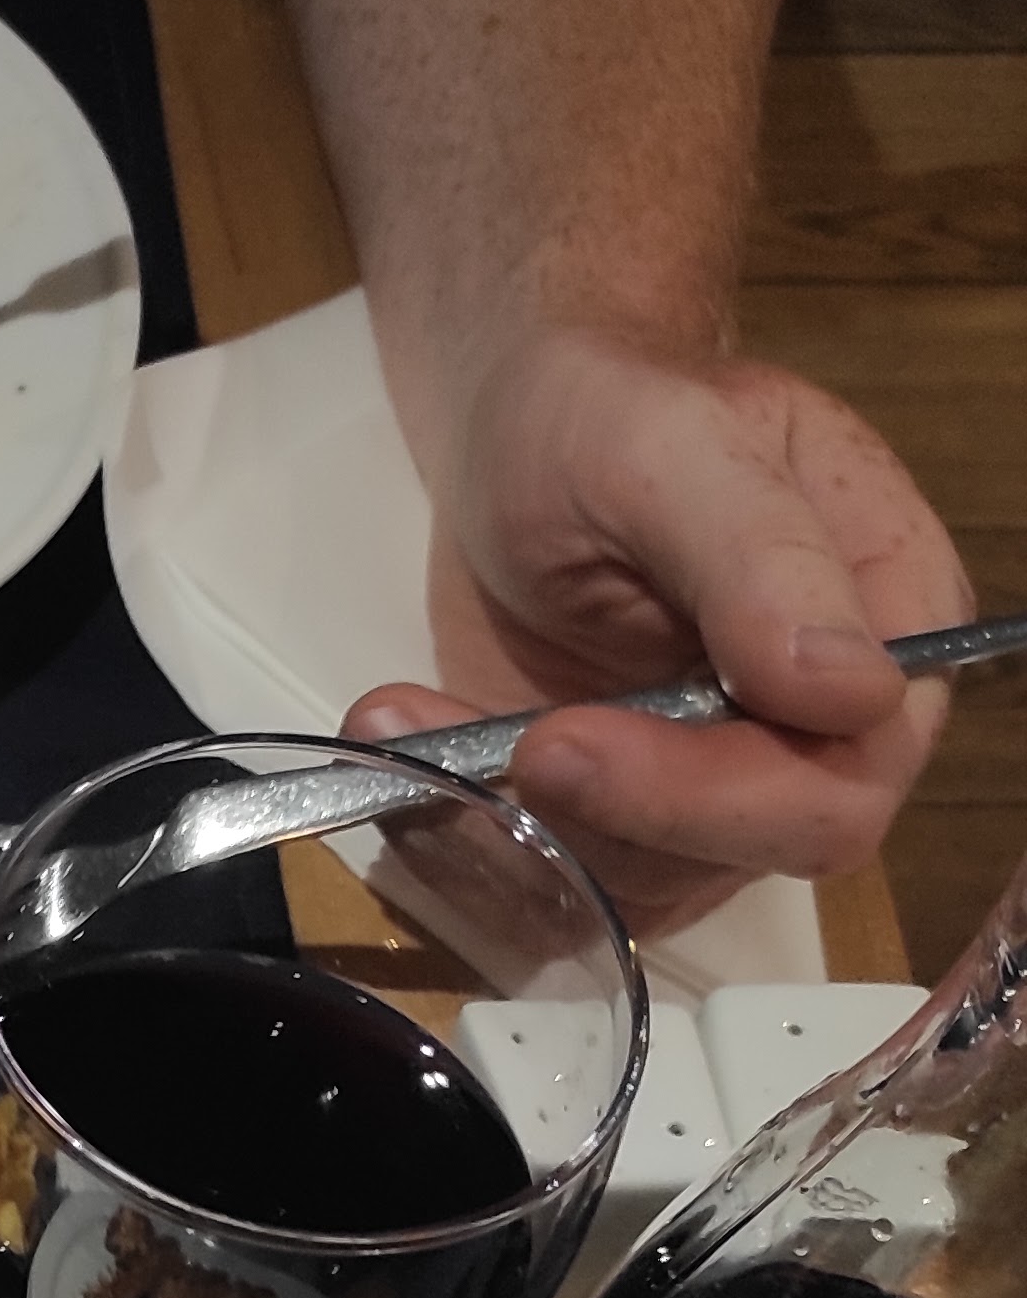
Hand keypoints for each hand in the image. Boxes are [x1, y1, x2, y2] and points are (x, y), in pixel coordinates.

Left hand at [344, 324, 969, 934]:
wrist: (520, 433)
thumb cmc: (612, 410)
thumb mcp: (676, 446)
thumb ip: (767, 561)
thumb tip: (848, 688)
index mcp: (890, 622)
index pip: (845, 775)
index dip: (715, 792)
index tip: (565, 738)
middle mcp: (825, 729)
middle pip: (756, 852)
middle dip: (609, 818)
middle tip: (495, 746)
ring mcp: (723, 789)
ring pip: (646, 886)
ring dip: (515, 829)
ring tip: (406, 721)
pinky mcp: (622, 824)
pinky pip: (562, 887)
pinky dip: (468, 838)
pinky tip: (409, 746)